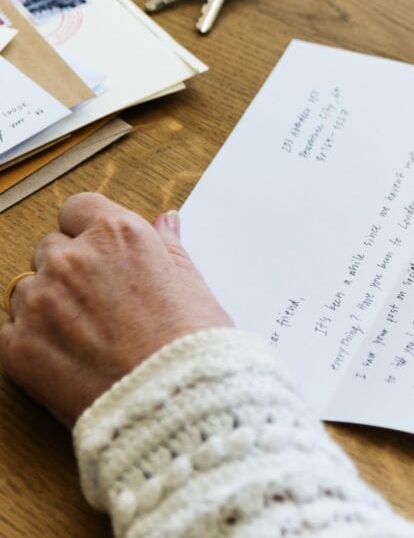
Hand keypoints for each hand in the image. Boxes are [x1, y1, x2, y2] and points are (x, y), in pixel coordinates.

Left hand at [0, 193, 231, 427]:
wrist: (179, 406)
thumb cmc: (194, 347)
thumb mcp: (193, 285)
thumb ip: (168, 248)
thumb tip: (165, 223)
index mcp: (118, 235)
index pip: (79, 209)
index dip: (91, 231)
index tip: (102, 253)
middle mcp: (72, 260)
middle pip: (51, 248)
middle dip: (72, 270)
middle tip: (103, 305)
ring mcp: (40, 303)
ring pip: (27, 289)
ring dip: (49, 306)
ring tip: (89, 337)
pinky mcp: (18, 347)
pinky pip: (9, 331)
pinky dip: (32, 342)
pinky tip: (68, 358)